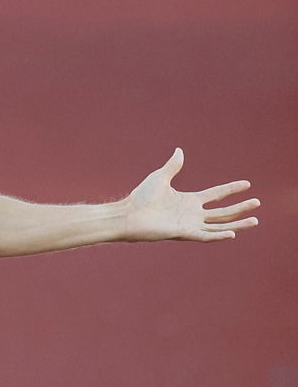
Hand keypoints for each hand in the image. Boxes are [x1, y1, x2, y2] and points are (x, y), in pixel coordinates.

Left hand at [123, 148, 258, 241]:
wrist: (129, 214)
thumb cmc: (141, 197)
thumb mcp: (160, 178)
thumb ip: (173, 166)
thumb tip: (179, 150)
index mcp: (189, 200)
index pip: (216, 195)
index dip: (231, 189)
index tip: (247, 184)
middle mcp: (192, 214)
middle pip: (223, 211)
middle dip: (240, 207)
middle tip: (257, 202)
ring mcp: (189, 224)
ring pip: (219, 225)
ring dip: (237, 223)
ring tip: (255, 220)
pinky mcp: (183, 233)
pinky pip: (205, 236)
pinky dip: (219, 235)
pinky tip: (232, 233)